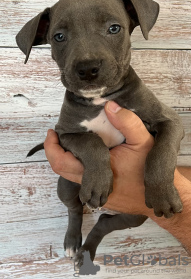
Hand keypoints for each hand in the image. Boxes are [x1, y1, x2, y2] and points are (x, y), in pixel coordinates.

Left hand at [44, 101, 154, 215]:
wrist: (163, 195)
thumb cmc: (151, 170)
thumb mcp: (143, 141)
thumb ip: (128, 122)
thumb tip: (110, 105)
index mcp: (96, 173)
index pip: (62, 163)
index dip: (52, 148)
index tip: (51, 132)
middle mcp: (91, 188)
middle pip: (62, 169)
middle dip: (57, 151)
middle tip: (58, 135)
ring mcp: (96, 195)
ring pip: (72, 175)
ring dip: (70, 158)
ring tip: (75, 141)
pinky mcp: (102, 197)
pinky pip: (84, 180)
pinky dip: (81, 166)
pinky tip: (90, 154)